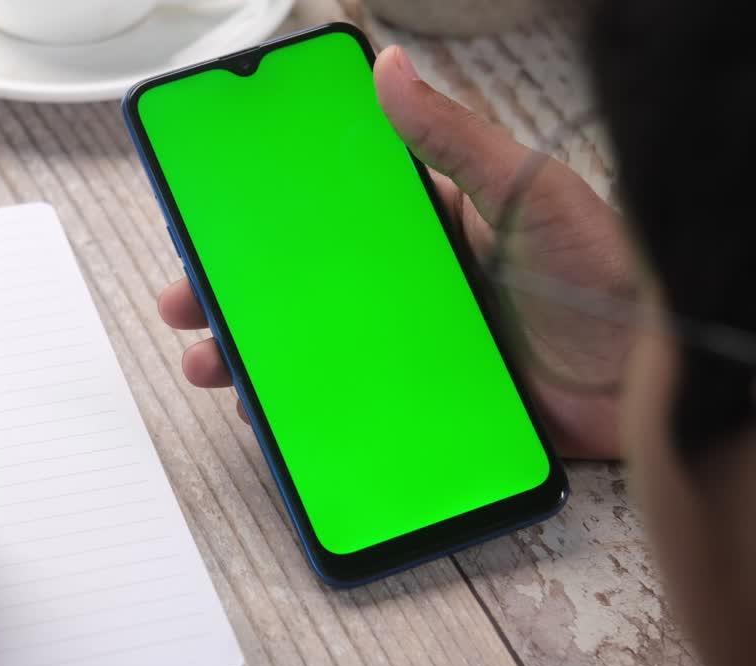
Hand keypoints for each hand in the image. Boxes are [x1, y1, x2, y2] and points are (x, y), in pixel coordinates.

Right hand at [159, 45, 626, 458]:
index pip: (331, 212)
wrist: (656, 375)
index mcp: (428, 225)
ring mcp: (414, 346)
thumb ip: (457, 138)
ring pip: (315, 347)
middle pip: (306, 285)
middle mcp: (411, 286)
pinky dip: (310, 412)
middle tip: (188, 296)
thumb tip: (389, 70)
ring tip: (213, 362)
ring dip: (257, 354)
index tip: (216, 215)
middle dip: (240, 291)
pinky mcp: (427, 403)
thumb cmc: (608, 273)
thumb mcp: (529, 194)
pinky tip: (274, 416)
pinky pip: (353, 406)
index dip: (270, 215)